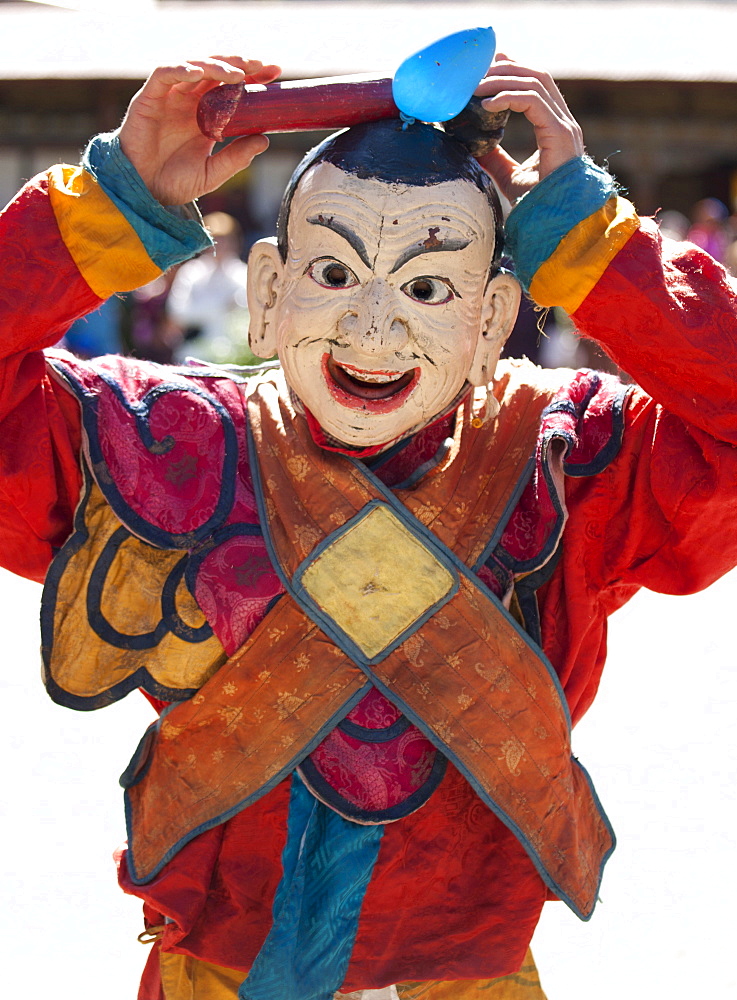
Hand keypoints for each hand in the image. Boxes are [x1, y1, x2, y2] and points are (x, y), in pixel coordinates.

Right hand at [119, 56, 280, 204]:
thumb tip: (264, 139)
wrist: (143, 193)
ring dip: (216, 66)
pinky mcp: (148, 98)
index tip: (274, 74)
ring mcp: (169, 97)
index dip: (252, 77)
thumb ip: (235, 157)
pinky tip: (198, 74)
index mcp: (205, 115)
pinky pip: (164, 74)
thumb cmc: (174, 183)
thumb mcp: (212, 173)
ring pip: (194, 67)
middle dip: (239, 65)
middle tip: (261, 67)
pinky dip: (181, 69)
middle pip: (216, 71)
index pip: (231, 87)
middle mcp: (188, 101)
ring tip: (236, 75)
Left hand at [473, 56, 583, 203]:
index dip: (513, 71)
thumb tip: (474, 147)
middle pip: (536, 74)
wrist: (557, 224)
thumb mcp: (510, 177)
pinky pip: (534, 101)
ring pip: (536, 81)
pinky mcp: (560, 134)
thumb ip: (495, 159)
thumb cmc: (540, 204)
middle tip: (475, 74)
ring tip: (476, 88)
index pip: (537, 84)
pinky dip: (508, 97)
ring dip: (503, 79)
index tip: (486, 71)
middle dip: (506, 68)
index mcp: (555, 127)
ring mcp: (564, 126)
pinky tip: (486, 105)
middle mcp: (563, 121)